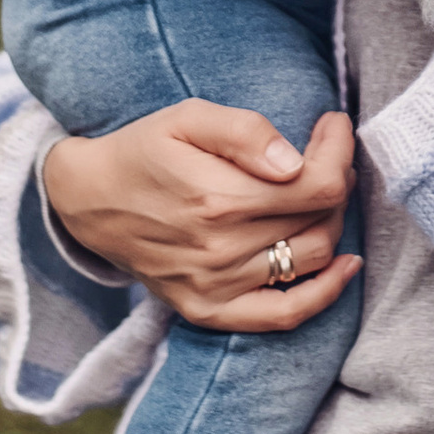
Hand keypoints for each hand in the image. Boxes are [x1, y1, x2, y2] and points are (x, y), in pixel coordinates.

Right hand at [41, 101, 360, 332]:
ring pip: (312, 258)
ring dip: (331, 221)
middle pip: (321, 219)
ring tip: (318, 191)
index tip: (332, 125)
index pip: (317, 185)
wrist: (89, 201)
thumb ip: (244, 132)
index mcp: (218, 198)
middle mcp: (221, 250)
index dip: (338, 151)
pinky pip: (283, 315)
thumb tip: (294, 163)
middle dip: (336, 178)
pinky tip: (345, 267)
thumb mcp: (186, 118)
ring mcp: (216, 287)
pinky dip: (324, 295)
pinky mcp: (209, 310)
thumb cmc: (142, 151)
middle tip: (324, 152)